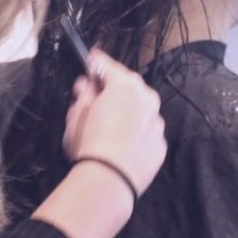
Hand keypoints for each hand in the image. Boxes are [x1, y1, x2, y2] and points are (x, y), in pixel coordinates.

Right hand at [63, 51, 165, 195]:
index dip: (96, 61)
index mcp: (125, 86)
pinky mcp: (161, 146)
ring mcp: (157, 123)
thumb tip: (87, 85)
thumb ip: (84, 95)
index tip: (89, 57)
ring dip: (128, 111)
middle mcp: (147, 99)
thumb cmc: (89, 142)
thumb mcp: (76, 114)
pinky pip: (146, 132)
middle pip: (128, 86)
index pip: (108, 65)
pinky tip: (123, 144)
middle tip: (96, 96)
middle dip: (113, 88)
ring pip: (140, 110)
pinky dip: (136, 133)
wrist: (109, 180)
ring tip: (110, 125)